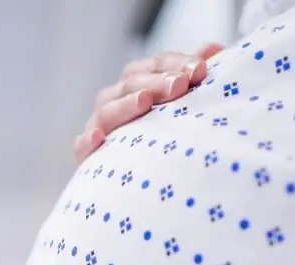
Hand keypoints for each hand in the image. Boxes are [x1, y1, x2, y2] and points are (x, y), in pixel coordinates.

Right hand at [73, 44, 223, 161]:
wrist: (148, 187)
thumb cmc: (173, 137)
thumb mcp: (189, 105)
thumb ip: (195, 76)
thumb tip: (213, 48)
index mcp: (140, 83)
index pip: (156, 65)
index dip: (176, 64)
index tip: (200, 70)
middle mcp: (117, 100)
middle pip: (131, 82)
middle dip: (157, 82)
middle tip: (180, 85)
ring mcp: (100, 125)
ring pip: (107, 110)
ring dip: (126, 104)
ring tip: (144, 101)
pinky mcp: (88, 155)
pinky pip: (81, 146)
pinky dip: (87, 140)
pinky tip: (98, 138)